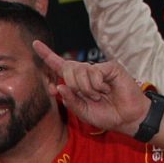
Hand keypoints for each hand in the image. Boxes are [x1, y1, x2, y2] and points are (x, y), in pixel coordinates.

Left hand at [33, 42, 148, 137]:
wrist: (127, 119)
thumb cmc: (107, 115)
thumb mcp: (83, 112)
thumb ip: (70, 101)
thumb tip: (59, 86)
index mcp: (77, 82)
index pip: (59, 66)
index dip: (47, 55)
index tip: (35, 43)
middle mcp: (86, 72)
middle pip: (67, 68)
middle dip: (72, 84)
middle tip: (88, 96)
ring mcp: (98, 68)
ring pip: (79, 71)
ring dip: (86, 89)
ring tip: (100, 95)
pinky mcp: (110, 67)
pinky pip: (93, 72)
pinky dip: (96, 85)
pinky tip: (106, 90)